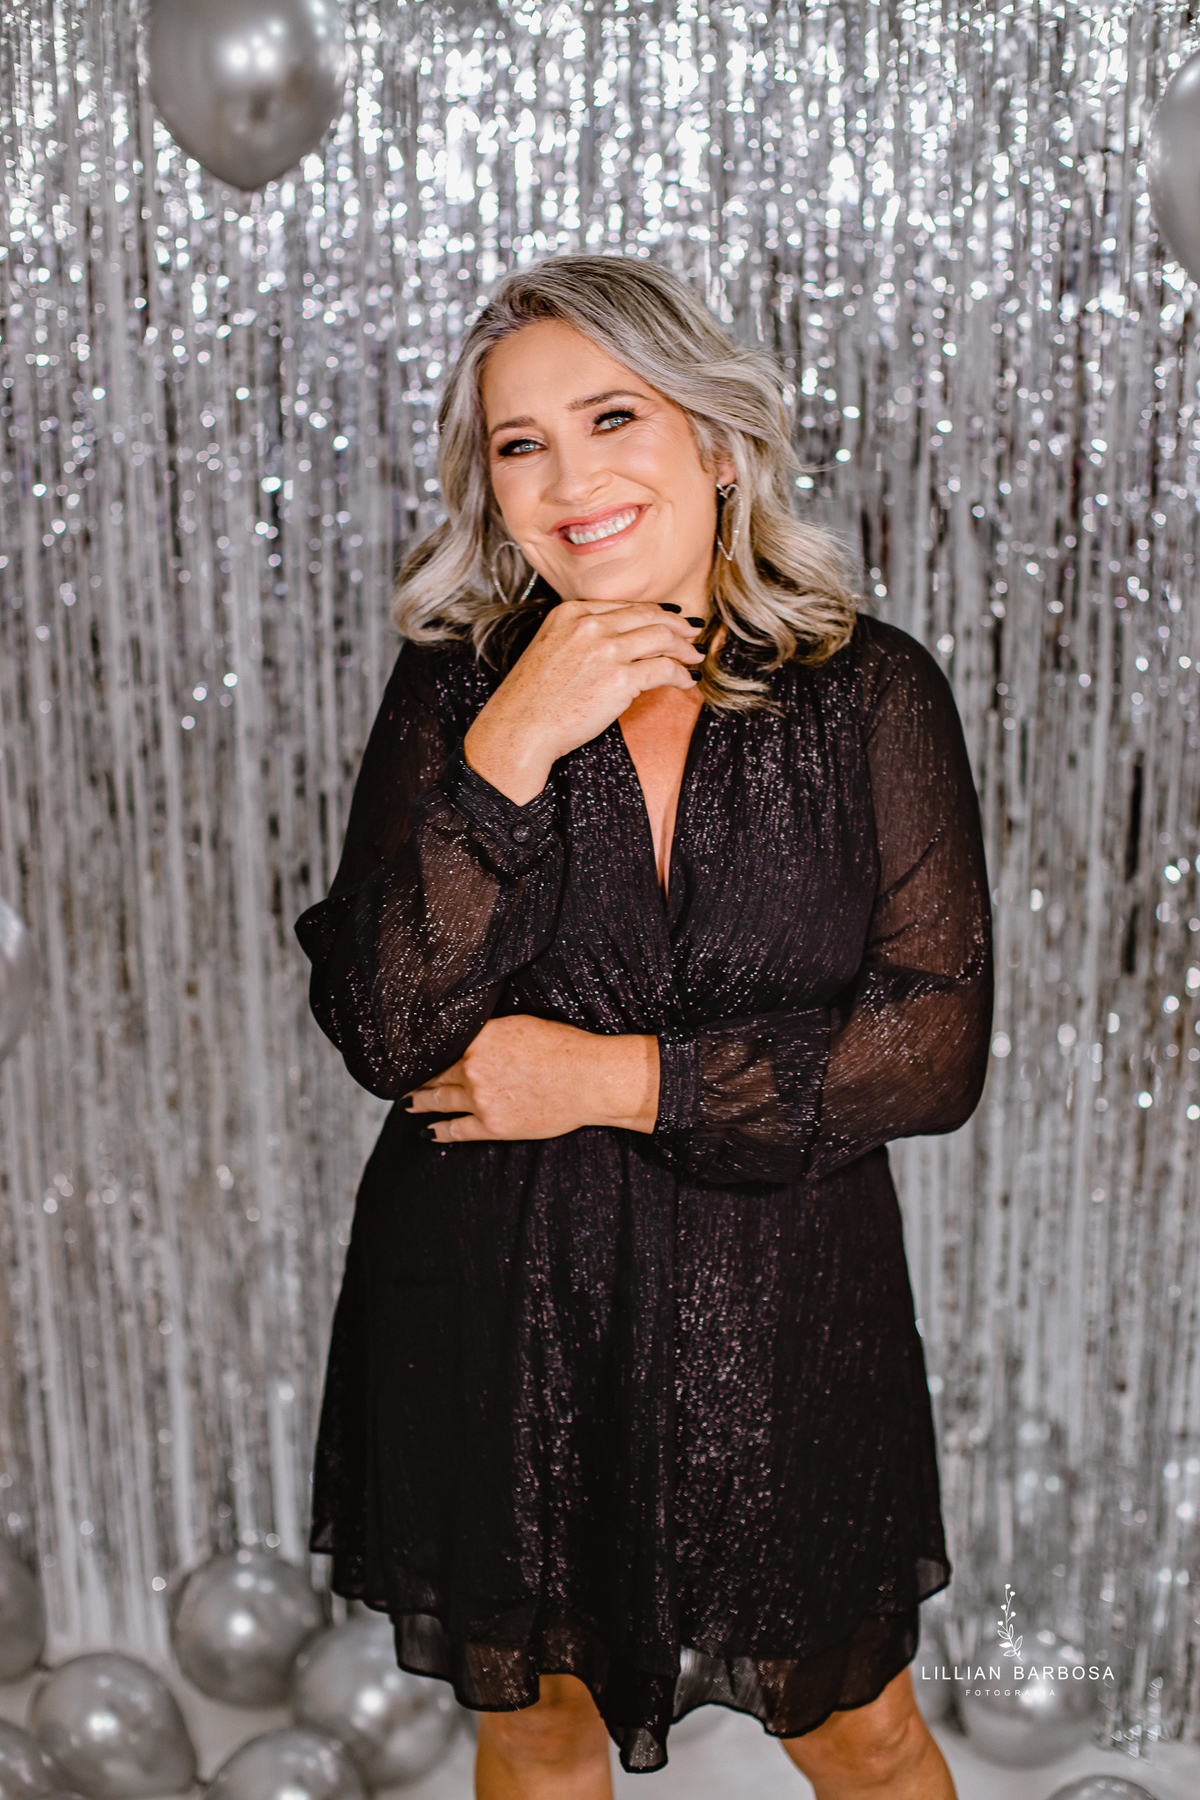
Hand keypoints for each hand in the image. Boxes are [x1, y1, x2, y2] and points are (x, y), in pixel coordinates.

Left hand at [402, 1015, 660, 1140]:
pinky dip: (438, 1131)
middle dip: (418, 1076)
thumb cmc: (565, 1046)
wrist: (590, 1079)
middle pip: (433, 1073)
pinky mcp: (492, 1125)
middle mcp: (473, 1067)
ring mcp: (480, 1099)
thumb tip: (469, 1035)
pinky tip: (428, 1131)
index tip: (411, 1053)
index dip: (424, 1050)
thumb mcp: (522, 1024)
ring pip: (437, 1101)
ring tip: (408, 1102)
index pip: (440, 1044)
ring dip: (420, 1101)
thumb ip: (490, 1031)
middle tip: (403, 1078)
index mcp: (480, 1037)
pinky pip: (455, 1130)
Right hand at [462, 599, 705, 803]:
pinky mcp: (620, 679)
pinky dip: (682, 674)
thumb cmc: (532, 698)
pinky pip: (664, 669)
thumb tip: (621, 641)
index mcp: (571, 612)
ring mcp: (607, 650)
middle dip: (676, 624)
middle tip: (693, 632)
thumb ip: (582, 636)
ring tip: (694, 656)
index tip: (669, 619)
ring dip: (684, 647)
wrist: (520, 727)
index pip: (624, 605)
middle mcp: (590, 625)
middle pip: (648, 615)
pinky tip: (687, 680)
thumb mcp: (551, 648)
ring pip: (662, 638)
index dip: (653, 611)